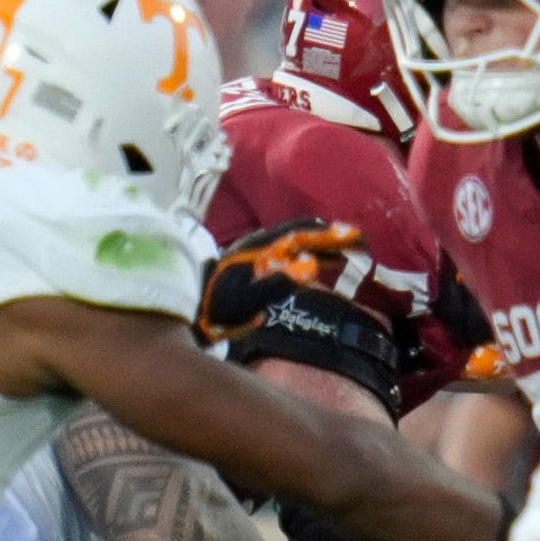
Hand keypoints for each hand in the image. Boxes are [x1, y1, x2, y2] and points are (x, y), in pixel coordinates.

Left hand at [199, 218, 368, 338]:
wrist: (184, 307)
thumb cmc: (216, 304)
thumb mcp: (247, 298)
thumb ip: (277, 283)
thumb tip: (310, 265)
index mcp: (260, 248)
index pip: (300, 233)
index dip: (328, 234)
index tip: (352, 236)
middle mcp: (258, 246)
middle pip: (299, 236)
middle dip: (328, 239)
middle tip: (355, 245)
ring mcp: (254, 256)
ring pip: (293, 245)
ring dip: (318, 248)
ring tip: (342, 257)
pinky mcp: (251, 268)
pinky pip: (286, 255)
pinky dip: (306, 257)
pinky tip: (313, 268)